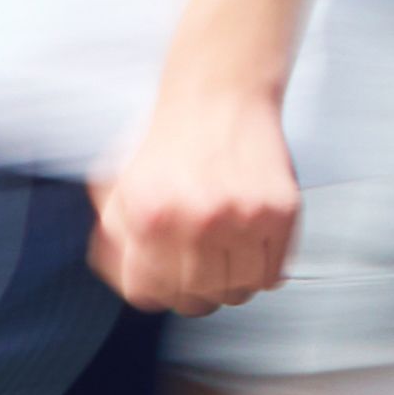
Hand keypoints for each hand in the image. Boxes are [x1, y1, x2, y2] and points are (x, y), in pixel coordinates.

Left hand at [95, 74, 301, 310]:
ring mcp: (242, 219)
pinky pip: (273, 273)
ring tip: (228, 257)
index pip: (148, 294)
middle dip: (195, 290)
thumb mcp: (118, 183)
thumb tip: (124, 279)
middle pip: (196, 299)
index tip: (167, 281)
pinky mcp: (280, 212)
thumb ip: (113, 236)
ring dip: (232, 283)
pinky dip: (263, 270)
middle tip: (201, 269)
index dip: (157, 291)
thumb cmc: (169, 139)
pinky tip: (252, 248)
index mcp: (149, 217)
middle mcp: (196, 222)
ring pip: (238, 292)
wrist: (220, 95)